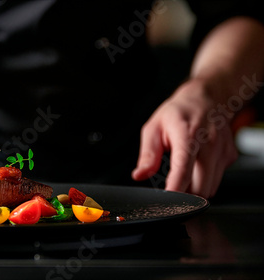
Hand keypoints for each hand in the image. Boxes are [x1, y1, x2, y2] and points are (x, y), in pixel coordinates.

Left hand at [132, 79, 238, 197]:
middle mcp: (209, 144)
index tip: (167, 201)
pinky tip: (196, 166)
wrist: (207, 98)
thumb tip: (139, 175)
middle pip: (200, 186)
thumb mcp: (153, 128)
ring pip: (210, 188)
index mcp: (188, 135)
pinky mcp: (229, 157)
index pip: (183, 170)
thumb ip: (147, 155)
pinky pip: (217, 180)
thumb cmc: (178, 113)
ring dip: (194, 189)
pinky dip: (205, 180)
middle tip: (170, 187)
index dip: (175, 190)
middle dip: (184, 195)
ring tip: (182, 174)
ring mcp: (222, 151)